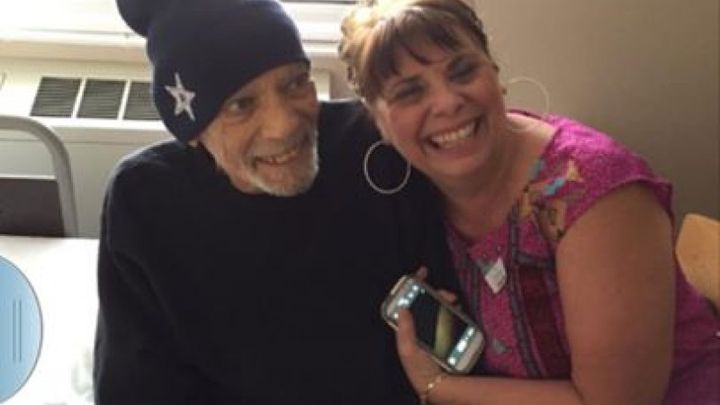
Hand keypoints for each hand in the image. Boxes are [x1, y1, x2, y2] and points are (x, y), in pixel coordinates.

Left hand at [395, 268, 457, 397]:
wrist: (439, 386)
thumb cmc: (420, 370)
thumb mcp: (408, 350)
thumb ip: (405, 329)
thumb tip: (402, 307)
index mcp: (407, 328)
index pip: (408, 302)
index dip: (413, 286)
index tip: (421, 272)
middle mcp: (420, 327)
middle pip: (427, 302)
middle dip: (436, 293)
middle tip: (446, 294)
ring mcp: (435, 331)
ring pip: (441, 308)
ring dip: (447, 301)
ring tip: (453, 301)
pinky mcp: (448, 336)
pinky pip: (452, 319)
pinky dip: (456, 312)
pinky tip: (459, 310)